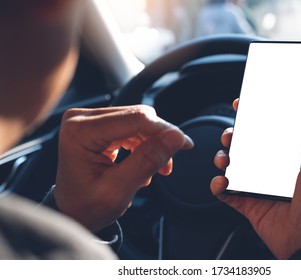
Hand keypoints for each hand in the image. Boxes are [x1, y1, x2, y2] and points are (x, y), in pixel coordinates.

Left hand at [54, 105, 193, 231]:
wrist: (71, 213)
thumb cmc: (87, 207)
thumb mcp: (119, 189)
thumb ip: (148, 161)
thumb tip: (176, 137)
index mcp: (81, 132)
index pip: (136, 119)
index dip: (165, 130)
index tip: (185, 144)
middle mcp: (82, 119)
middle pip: (138, 117)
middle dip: (158, 139)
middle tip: (166, 165)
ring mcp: (89, 119)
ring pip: (138, 120)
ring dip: (152, 143)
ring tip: (155, 169)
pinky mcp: (97, 124)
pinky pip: (131, 126)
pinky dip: (144, 143)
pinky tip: (144, 161)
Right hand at [210, 98, 300, 258]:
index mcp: (289, 158)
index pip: (269, 132)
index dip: (254, 118)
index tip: (242, 107)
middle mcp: (271, 170)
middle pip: (245, 146)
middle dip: (234, 137)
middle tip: (231, 136)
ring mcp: (257, 186)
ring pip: (232, 165)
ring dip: (222, 158)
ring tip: (224, 159)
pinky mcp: (247, 202)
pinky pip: (226, 191)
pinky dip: (218, 185)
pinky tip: (223, 182)